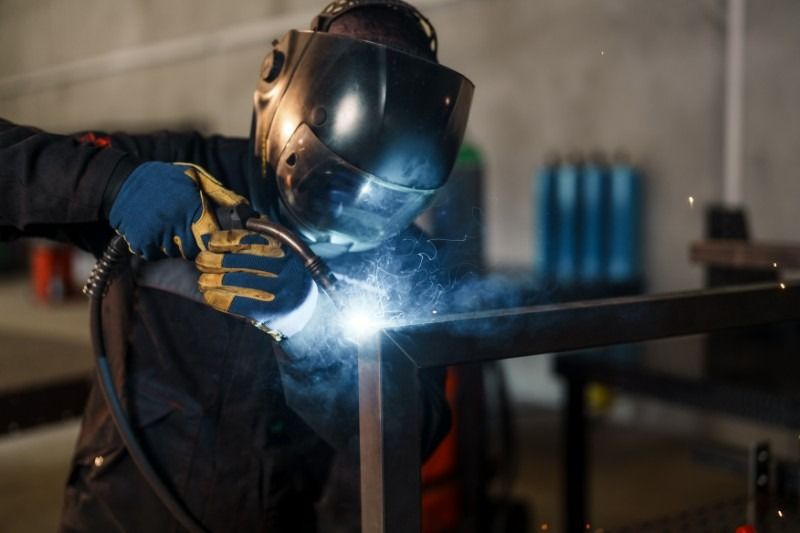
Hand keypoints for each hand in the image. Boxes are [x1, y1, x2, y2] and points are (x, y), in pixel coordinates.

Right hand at [109, 162, 245, 259]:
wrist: (124, 181)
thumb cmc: (167, 178)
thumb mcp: (197, 177)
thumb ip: (223, 195)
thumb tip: (250, 211)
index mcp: (193, 207)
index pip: (212, 240)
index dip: (215, 243)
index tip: (214, 241)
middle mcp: (175, 223)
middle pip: (195, 251)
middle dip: (195, 244)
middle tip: (187, 230)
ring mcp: (156, 234)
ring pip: (175, 254)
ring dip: (175, 246)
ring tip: (169, 227)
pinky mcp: (140, 242)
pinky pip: (155, 255)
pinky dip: (156, 248)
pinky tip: (155, 231)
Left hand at [196, 229, 317, 340]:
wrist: (311, 315)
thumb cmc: (290, 281)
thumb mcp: (285, 257)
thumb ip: (266, 242)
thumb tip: (238, 225)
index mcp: (287, 253)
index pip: (254, 241)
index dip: (229, 240)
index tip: (211, 241)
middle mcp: (286, 271)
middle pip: (244, 262)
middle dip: (217, 260)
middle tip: (201, 260)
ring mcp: (282, 293)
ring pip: (240, 282)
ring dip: (215, 280)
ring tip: (202, 280)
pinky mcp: (274, 313)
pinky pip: (241, 304)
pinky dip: (221, 300)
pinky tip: (209, 296)